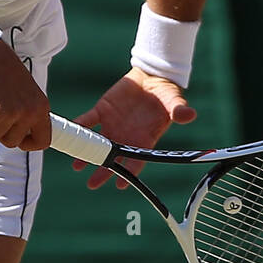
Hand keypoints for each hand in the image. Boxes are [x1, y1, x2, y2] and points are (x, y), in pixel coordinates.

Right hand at [0, 40, 51, 149]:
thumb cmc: (5, 71)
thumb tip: (25, 133)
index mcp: (42, 107)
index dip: (29, 144)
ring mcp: (11, 114)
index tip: (21, 140)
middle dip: (1, 132)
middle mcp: (29, 113)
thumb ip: (28, 113)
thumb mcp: (27, 93)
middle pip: (13, 142)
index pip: (43, 140)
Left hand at [72, 67, 196, 188]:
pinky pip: (89, 120)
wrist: (152, 79)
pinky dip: (80, 126)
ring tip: (77, 165)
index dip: (129, 173)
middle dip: (103, 171)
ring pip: (97, 143)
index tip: (121, 184)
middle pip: (113, 158)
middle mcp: (126, 136)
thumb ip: (179, 110)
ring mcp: (112, 125)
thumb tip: (189, 114)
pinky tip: (72, 133)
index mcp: (144, 139)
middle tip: (93, 184)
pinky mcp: (103, 111)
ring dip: (87, 153)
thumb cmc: (167, 95)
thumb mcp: (175, 102)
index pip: (136, 160)